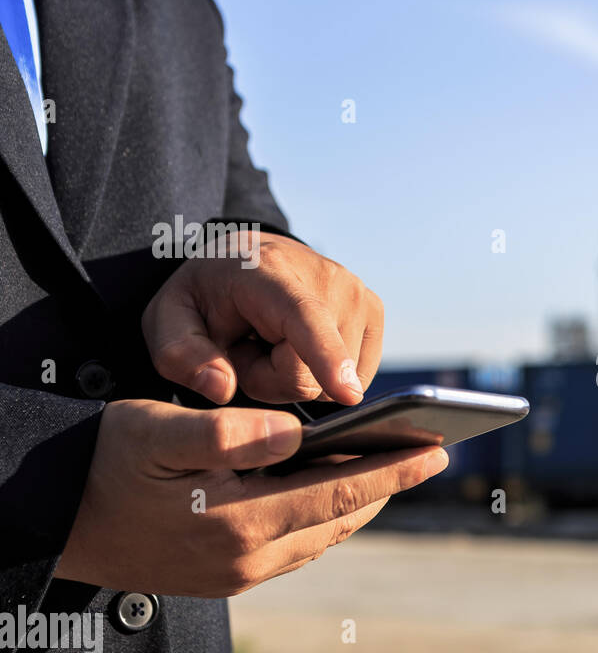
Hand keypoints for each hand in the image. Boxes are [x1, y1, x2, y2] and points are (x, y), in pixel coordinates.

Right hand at [57, 400, 446, 595]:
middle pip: (341, 517)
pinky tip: (335, 492)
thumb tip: (296, 432)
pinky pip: (296, 547)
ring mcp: (238, 576)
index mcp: (238, 521)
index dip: (393, 470)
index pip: (338, 491)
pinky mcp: (227, 580)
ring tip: (393, 468)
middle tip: (430, 452)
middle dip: (387, 484)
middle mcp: (247, 559)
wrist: (52, 519)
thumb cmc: (101, 464)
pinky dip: (325, 517)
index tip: (438, 452)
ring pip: (322, 535)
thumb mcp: (154, 431)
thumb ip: (227, 432)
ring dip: (359, 502)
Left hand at [142, 231, 382, 405]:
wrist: (248, 259)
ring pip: (334, 383)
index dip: (326, 357)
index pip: (303, 319)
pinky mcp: (374, 310)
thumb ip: (180, 355)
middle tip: (248, 349)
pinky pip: (356, 377)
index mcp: (268, 272)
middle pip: (310, 375)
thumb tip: (221, 388)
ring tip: (274, 345)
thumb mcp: (168, 321)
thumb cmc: (207, 296)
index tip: (347, 393)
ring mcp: (357, 293)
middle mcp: (326, 277)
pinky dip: (326, 374)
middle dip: (273, 381)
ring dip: (300, 378)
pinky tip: (302, 347)